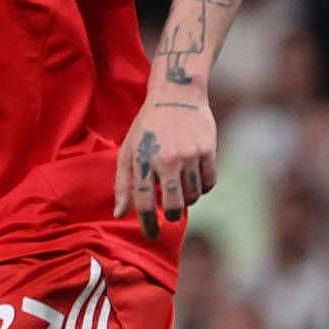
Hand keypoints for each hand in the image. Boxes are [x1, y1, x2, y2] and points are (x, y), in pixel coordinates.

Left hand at [115, 93, 216, 238]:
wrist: (176, 94)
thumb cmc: (147, 126)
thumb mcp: (128, 151)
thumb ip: (123, 184)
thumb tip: (119, 214)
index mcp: (142, 160)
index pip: (144, 204)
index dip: (148, 225)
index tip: (152, 234)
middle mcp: (166, 159)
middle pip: (173, 206)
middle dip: (171, 215)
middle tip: (170, 212)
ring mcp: (189, 155)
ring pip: (193, 196)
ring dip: (187, 199)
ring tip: (180, 189)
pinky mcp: (208, 150)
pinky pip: (209, 183)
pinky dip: (202, 187)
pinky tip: (194, 179)